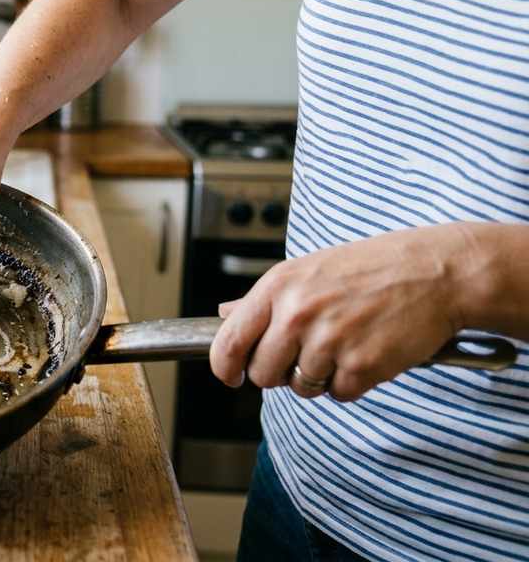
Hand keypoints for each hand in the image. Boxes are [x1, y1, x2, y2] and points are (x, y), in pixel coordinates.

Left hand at [208, 224, 502, 401]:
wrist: (437, 271)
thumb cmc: (374, 267)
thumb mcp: (308, 269)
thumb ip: (265, 298)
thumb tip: (225, 315)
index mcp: (278, 287)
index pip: (229, 340)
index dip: (224, 366)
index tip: (230, 376)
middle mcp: (297, 314)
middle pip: (263, 374)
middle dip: (280, 372)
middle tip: (308, 353)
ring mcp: (329, 342)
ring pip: (301, 387)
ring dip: (320, 377)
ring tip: (345, 345)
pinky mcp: (362, 366)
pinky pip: (339, 394)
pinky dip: (352, 383)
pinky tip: (367, 352)